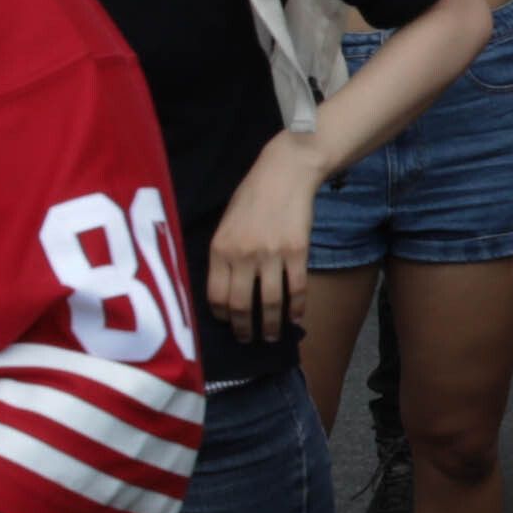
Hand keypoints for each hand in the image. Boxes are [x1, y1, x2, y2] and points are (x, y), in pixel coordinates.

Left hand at [209, 136, 320, 342]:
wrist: (285, 173)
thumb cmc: (252, 196)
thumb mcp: (226, 223)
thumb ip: (224, 254)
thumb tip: (225, 288)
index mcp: (220, 248)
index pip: (215, 295)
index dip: (221, 316)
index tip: (227, 323)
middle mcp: (242, 255)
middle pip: (240, 306)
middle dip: (244, 329)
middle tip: (248, 339)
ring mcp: (271, 255)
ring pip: (268, 304)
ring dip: (270, 327)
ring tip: (272, 336)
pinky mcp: (297, 253)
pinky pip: (296, 290)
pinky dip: (297, 310)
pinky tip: (296, 319)